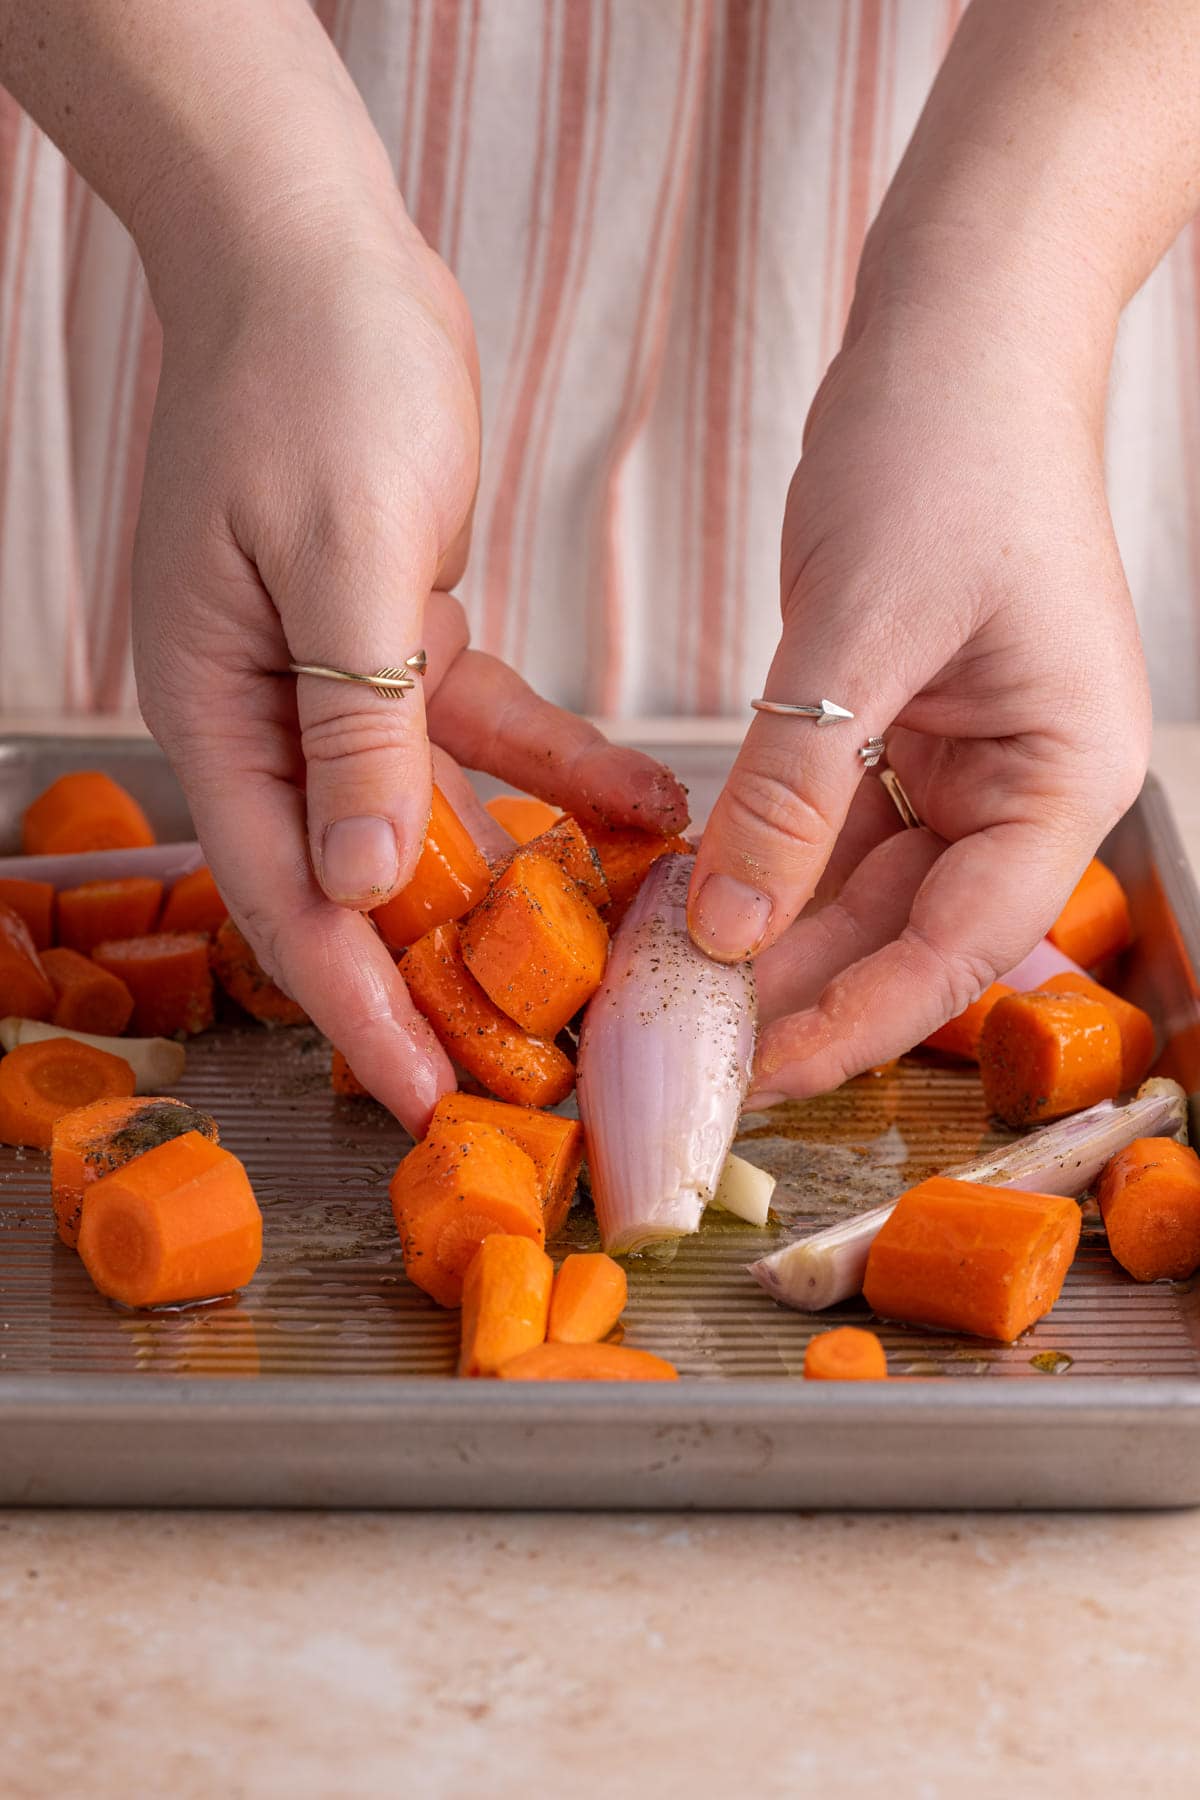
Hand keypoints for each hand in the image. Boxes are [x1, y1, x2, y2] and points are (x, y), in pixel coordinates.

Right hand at [135, 210, 685, 1130]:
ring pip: (427, 826)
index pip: (287, 898)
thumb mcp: (343, 553)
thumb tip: (362, 882)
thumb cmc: (311, 378)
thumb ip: (353, 723)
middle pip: (354, 886)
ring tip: (602, 975)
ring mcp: (335, 686)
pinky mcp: (403, 645)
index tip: (426, 1098)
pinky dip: (555, 774)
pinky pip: (484, 736)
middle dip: (436, 984)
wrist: (318, 254)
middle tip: (529, 1073)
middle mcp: (268, 717)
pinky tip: (644, 816)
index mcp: (219, 710)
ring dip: (513, 895)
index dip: (357, 1010)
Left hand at [687, 300, 1149, 1101]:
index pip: (960, 944)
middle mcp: (1022, 785)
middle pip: (905, 930)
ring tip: (668, 989)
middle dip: (798, 988)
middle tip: (685, 1046)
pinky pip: (827, 825)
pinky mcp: (898, 726)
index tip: (758, 1072)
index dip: (857, 1019)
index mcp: (1062, 777)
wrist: (954, 328)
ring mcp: (961, 760)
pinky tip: (691, 903)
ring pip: (858, 886)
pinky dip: (761, 861)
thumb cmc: (945, 448)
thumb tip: (731, 935)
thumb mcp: (859, 627)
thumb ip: (796, 790)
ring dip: (769, 934)